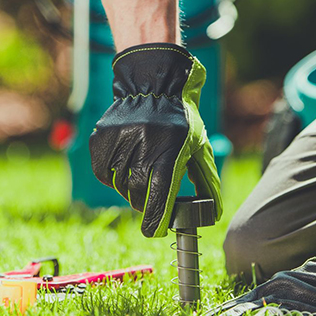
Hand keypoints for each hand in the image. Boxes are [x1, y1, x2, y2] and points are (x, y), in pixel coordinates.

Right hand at [89, 43, 222, 237]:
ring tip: (142, 171)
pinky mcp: (101, 138)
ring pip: (120, 184)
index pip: (160, 196)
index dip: (156, 219)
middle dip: (145, 203)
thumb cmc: (182, 120)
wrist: (155, 84)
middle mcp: (144, 144)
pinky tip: (125, 163)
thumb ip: (205, 179)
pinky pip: (103, 172)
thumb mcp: (199, 146)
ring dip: (130, 187)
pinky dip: (112, 176)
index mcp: (170, 149)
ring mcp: (120, 140)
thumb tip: (213, 213)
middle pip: (138, 194)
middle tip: (151, 200)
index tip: (157, 230)